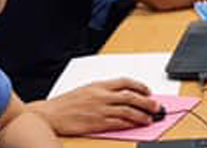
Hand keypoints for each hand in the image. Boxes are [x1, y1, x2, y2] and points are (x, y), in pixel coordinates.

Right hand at [33, 78, 159, 135]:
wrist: (51, 114)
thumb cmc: (66, 103)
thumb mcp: (86, 90)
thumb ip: (103, 91)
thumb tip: (122, 95)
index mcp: (99, 85)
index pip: (125, 82)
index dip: (139, 86)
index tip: (148, 91)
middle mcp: (101, 96)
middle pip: (130, 96)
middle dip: (146, 101)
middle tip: (156, 106)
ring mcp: (100, 110)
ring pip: (127, 111)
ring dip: (141, 114)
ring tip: (150, 118)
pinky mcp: (97, 123)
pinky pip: (118, 123)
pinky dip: (130, 124)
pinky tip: (136, 125)